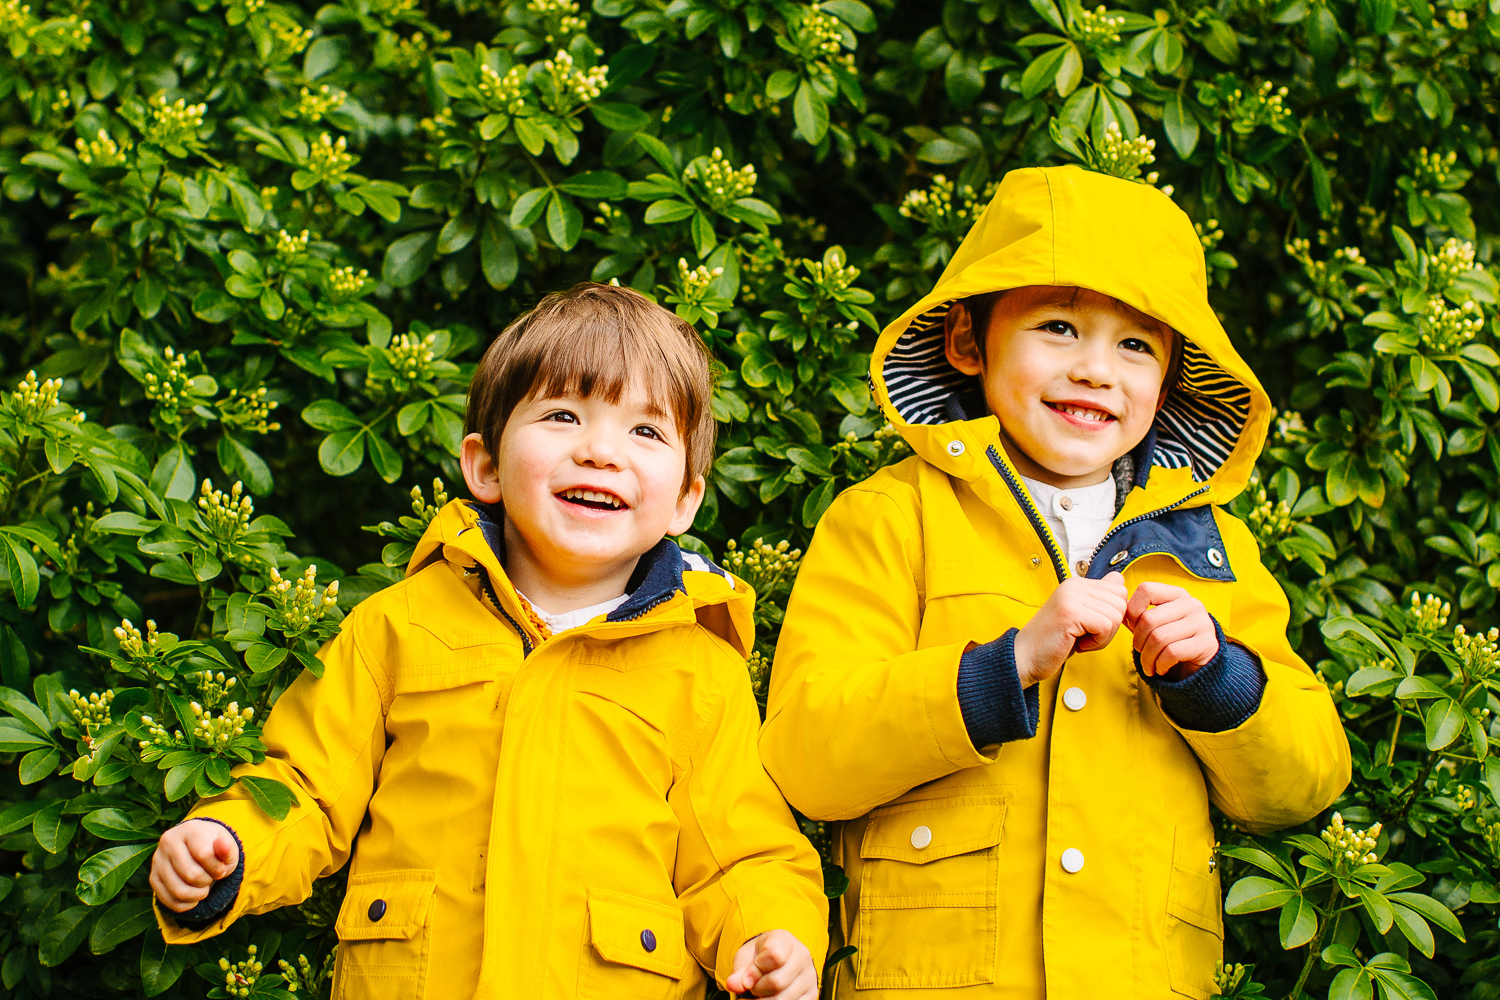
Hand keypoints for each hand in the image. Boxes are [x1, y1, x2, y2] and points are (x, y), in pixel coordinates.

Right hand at [149, 819, 238, 912]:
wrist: (197, 846)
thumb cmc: (214, 847)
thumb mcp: (227, 846)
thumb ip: (227, 848)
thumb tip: (222, 844)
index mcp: (189, 829)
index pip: (204, 854)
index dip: (218, 867)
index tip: (222, 867)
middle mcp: (168, 842)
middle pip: (192, 875)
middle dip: (208, 881)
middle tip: (211, 877)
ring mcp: (157, 860)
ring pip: (179, 891)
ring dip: (198, 895)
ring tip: (204, 888)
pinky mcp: (153, 878)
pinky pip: (170, 901)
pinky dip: (187, 904)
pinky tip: (194, 896)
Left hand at [725, 929, 816, 998]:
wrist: (776, 961)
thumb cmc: (758, 958)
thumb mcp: (745, 958)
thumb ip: (739, 971)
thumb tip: (732, 985)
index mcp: (785, 940)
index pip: (774, 956)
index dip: (755, 971)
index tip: (746, 980)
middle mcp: (802, 956)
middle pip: (777, 982)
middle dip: (757, 990)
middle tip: (752, 988)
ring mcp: (810, 977)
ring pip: (784, 999)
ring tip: (759, 995)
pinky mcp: (812, 995)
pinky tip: (768, 999)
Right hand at [1013, 572, 1127, 686]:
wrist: (1025, 657)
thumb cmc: (1054, 641)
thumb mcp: (1081, 614)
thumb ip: (1099, 596)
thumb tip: (1119, 578)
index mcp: (1076, 583)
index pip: (1119, 590)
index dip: (1112, 615)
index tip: (1089, 626)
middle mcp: (1074, 585)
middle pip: (1120, 603)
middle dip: (1109, 627)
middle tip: (1084, 635)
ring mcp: (1071, 597)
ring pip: (1115, 616)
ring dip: (1102, 637)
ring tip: (1079, 639)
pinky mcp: (1071, 612)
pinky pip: (1105, 626)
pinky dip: (1096, 642)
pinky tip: (1078, 643)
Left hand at [1124, 581, 1219, 679]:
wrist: (1198, 662)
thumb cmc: (1169, 639)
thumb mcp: (1152, 622)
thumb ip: (1134, 612)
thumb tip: (1115, 605)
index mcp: (1176, 593)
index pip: (1146, 589)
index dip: (1132, 610)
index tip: (1131, 626)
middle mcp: (1192, 604)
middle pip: (1149, 619)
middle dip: (1137, 640)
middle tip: (1138, 651)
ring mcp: (1202, 623)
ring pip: (1159, 638)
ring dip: (1147, 657)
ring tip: (1147, 665)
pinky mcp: (1207, 644)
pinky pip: (1172, 653)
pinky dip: (1160, 664)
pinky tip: (1160, 669)